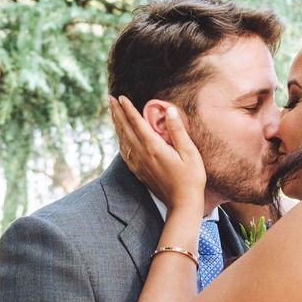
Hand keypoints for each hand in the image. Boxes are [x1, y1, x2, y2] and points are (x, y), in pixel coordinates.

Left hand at [109, 96, 205, 214]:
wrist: (183, 203)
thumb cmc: (191, 178)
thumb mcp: (189, 152)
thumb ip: (177, 130)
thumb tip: (168, 110)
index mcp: (153, 147)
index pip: (137, 123)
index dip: (128, 109)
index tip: (121, 97)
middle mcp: (142, 155)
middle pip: (125, 129)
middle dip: (117, 113)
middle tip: (110, 99)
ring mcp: (139, 165)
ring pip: (122, 140)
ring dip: (116, 125)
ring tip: (112, 113)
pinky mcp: (139, 172)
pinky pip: (124, 153)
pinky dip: (120, 141)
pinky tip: (120, 138)